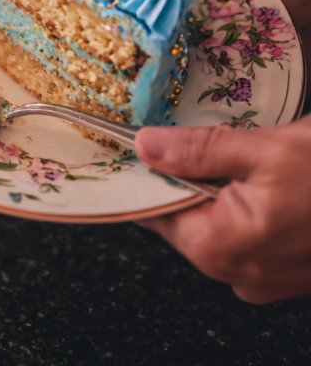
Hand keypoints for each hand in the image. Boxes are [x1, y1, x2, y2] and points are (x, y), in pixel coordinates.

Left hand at [135, 119, 310, 302]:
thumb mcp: (260, 150)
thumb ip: (196, 151)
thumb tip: (145, 146)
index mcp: (219, 248)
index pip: (153, 212)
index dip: (142, 176)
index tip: (129, 145)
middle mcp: (239, 274)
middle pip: (183, 220)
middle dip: (183, 180)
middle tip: (188, 138)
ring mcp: (267, 280)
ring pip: (216, 226)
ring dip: (216, 191)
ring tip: (234, 156)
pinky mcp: (290, 274)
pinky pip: (248, 238)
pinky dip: (244, 208)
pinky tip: (260, 180)